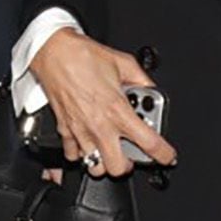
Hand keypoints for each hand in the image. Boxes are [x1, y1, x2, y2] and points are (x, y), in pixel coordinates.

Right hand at [30, 29, 176, 176]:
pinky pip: (73, 155)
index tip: (167, 156)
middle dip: (129, 163)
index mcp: (118, 110)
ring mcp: (80, 131)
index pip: (148, 143)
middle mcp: (100, 126)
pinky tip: (89, 141)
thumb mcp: (124, 62)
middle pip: (118, 168)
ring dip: (105, 160)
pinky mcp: (64, 130)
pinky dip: (82, 153)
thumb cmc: (84, 56)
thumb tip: (150, 89)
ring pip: (94, 167)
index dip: (163, 154)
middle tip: (132, 150)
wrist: (54, 52)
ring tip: (110, 147)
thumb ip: (142, 79)